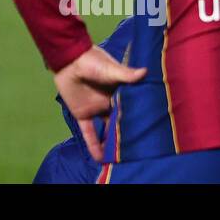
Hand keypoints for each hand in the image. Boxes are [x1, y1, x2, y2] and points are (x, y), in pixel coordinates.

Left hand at [52, 45, 145, 162]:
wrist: (68, 59)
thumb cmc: (92, 61)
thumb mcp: (110, 68)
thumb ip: (126, 74)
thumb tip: (145, 72)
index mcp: (119, 92)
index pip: (131, 109)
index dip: (139, 119)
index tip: (150, 132)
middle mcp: (109, 103)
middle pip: (120, 122)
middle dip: (127, 134)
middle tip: (138, 151)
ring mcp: (96, 109)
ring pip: (106, 130)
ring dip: (112, 143)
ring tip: (122, 159)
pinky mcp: (82, 114)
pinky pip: (89, 132)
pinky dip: (94, 145)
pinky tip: (100, 158)